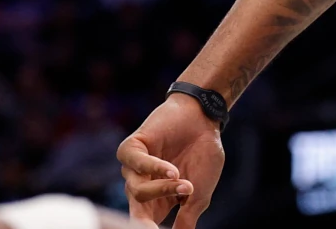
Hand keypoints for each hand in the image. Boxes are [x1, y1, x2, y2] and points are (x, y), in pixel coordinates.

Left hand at [118, 94, 224, 226]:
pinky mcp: (131, 149)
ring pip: (138, 190)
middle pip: (137, 213)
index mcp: (157, 202)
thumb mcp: (201, 191)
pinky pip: (136, 164)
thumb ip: (188, 215)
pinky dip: (156, 170)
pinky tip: (173, 172)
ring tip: (187, 185)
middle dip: (143, 223)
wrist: (205, 117)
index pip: (146, 224)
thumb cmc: (204, 153)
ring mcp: (134, 169)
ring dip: (163, 189)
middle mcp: (141, 187)